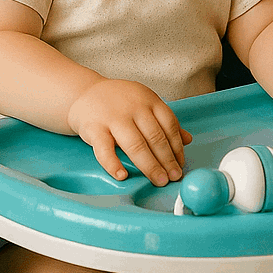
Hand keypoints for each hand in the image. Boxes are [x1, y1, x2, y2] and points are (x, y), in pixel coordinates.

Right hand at [68, 77, 191, 185]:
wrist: (84, 93)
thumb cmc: (118, 102)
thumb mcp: (144, 104)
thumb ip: (164, 122)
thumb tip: (188, 140)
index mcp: (148, 100)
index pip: (169, 125)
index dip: (177, 147)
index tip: (180, 164)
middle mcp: (133, 107)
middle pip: (155, 137)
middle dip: (167, 160)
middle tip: (174, 177)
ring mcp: (113, 117)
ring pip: (135, 145)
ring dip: (150, 166)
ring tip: (158, 180)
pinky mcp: (94, 128)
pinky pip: (104, 149)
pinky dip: (113, 164)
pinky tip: (122, 176)